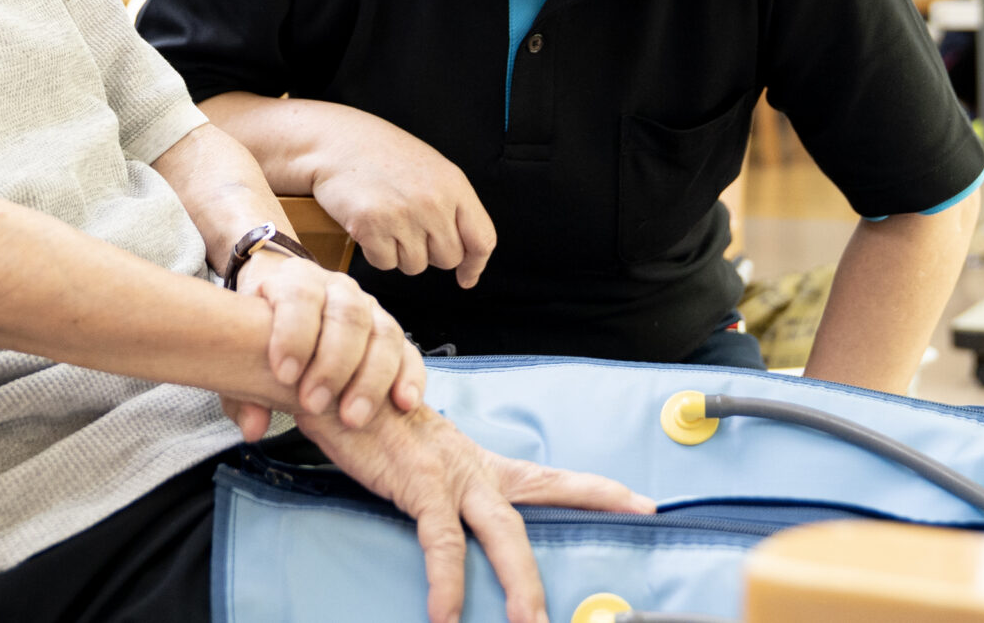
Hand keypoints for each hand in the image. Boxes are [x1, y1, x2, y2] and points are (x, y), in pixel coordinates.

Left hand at [231, 251, 424, 438]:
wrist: (288, 304)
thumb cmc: (262, 333)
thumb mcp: (242, 354)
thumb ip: (242, 391)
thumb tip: (255, 427)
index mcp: (296, 280)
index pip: (300, 296)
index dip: (293, 334)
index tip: (284, 375)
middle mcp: (337, 288)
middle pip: (347, 316)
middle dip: (333, 363)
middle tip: (315, 403)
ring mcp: (370, 308)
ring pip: (383, 333)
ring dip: (371, 378)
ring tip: (353, 417)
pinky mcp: (391, 332)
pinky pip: (409, 351)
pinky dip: (409, 377)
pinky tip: (403, 403)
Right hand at [297, 400, 652, 622]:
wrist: (338, 384)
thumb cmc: (375, 425)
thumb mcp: (419, 458)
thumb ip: (442, 486)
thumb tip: (450, 514)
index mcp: (481, 465)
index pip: (551, 479)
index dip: (600, 492)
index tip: (645, 504)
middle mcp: (475, 468)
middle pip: (536, 512)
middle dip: (573, 547)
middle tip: (587, 590)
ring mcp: (451, 475)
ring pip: (501, 534)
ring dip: (519, 584)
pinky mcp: (419, 484)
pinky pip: (441, 543)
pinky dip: (445, 583)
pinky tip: (445, 616)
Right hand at [311, 114, 497, 286]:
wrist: (338, 141)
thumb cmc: (383, 154)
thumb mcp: (432, 170)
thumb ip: (453, 206)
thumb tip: (468, 257)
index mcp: (453, 185)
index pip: (482, 239)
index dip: (475, 265)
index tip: (467, 276)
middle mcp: (432, 202)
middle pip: (448, 259)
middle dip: (430, 252)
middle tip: (410, 227)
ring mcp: (402, 215)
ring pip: (415, 266)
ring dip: (400, 253)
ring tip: (388, 220)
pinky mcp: (371, 227)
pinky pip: (385, 263)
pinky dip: (376, 252)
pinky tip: (370, 225)